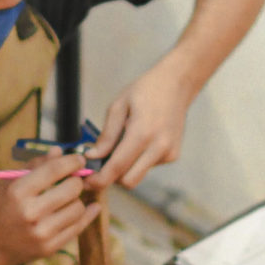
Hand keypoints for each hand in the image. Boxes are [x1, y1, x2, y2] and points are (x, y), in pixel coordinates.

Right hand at [0, 151, 101, 264]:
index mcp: (18, 192)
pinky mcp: (49, 247)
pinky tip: (90, 207)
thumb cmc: (0, 207)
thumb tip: (59, 151)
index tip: (79, 160)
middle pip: (72, 188)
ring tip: (66, 200)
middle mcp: (30, 213)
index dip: (72, 162)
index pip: (54, 170)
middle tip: (71, 181)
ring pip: (78, 208)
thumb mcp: (10, 182)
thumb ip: (35, 165)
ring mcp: (41, 233)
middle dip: (75, 181)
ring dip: (76, 200)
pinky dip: (86, 215)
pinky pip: (78, 227)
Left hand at [90, 63, 193, 190]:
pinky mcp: (173, 155)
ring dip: (125, 169)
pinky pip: (148, 167)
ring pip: (138, 175)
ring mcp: (169, 153)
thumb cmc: (146, 90)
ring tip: (121, 146)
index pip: (117, 167)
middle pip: (128, 181)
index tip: (87, 181)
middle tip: (98, 168)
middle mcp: (159, 147)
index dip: (99, 178)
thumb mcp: (118, 106)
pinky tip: (138, 142)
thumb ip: (106, 135)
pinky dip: (138, 161)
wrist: (177, 84)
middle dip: (111, 178)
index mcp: (143, 133)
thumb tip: (92, 157)